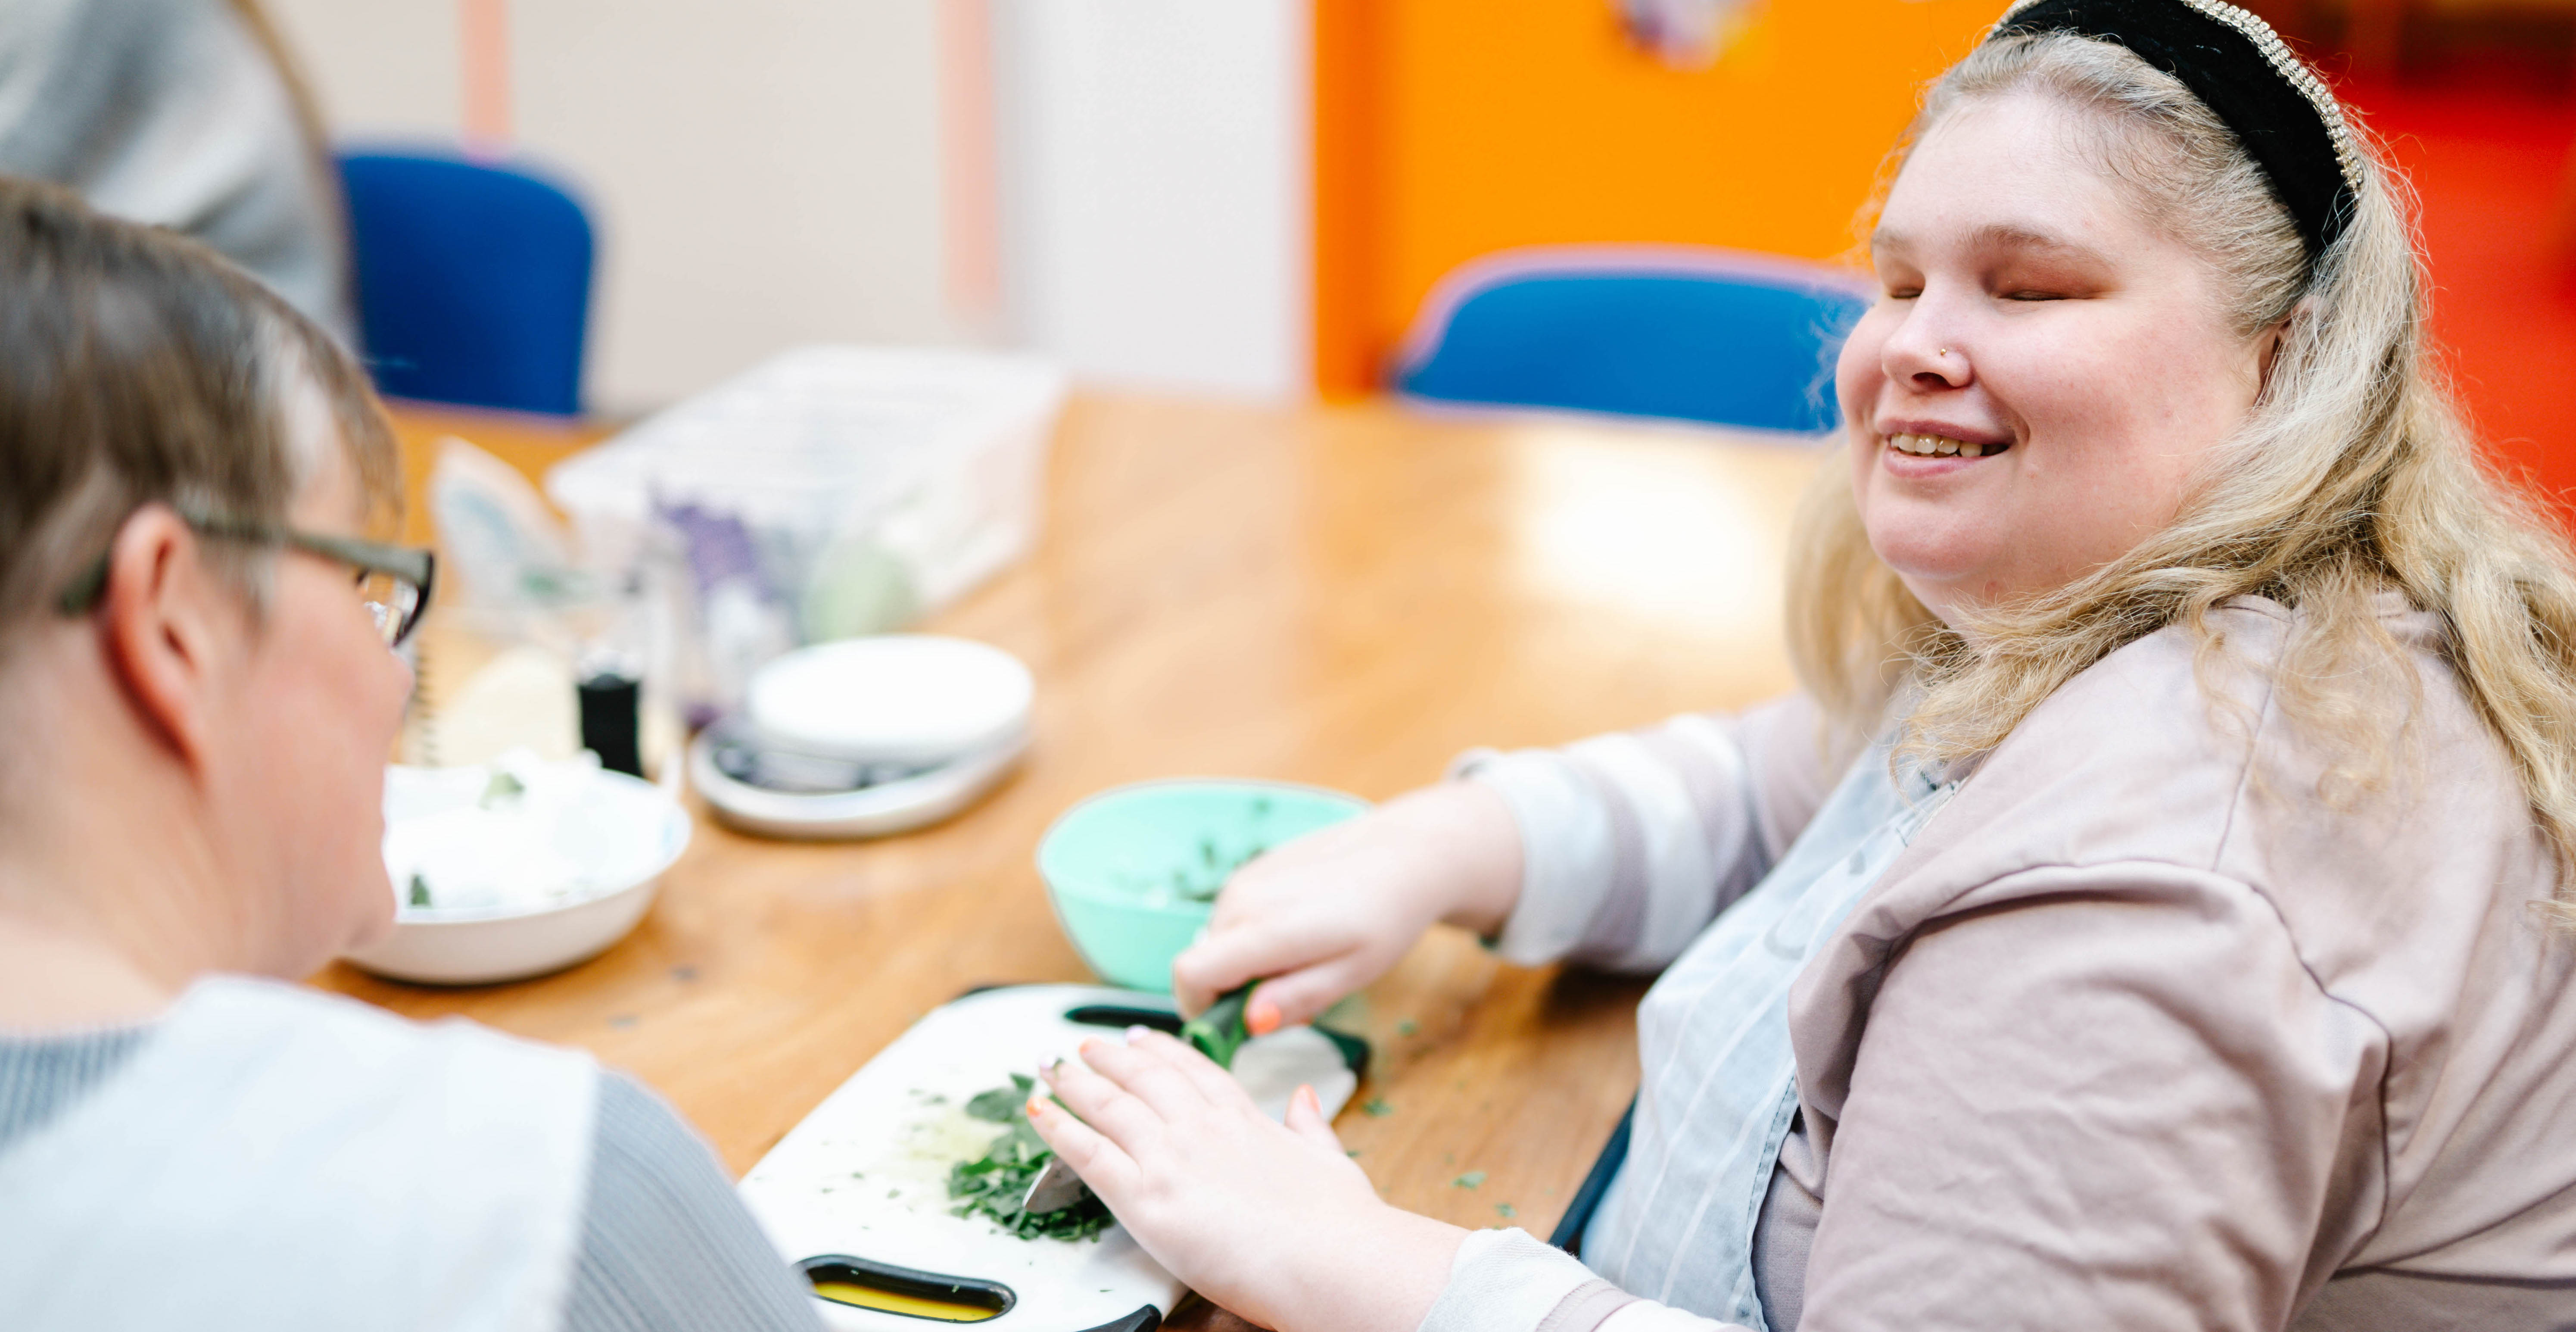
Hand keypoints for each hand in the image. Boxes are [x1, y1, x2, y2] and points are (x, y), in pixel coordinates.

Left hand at [1030, 1028, 1464, 1331]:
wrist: (1328, 1260)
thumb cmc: (1338, 1225)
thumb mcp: (1331, 1160)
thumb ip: (1310, 1126)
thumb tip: (1306, 1096)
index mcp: (1245, 1118)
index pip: (1194, 1071)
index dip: (1162, 1051)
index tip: (1142, 1038)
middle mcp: (1201, 1127)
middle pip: (1143, 1078)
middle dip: (1109, 1059)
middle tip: (1085, 1048)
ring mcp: (1170, 1157)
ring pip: (1107, 1105)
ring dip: (1072, 1082)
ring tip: (1049, 1068)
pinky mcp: (1145, 1198)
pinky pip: (1086, 1154)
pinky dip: (1057, 1129)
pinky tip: (1037, 1112)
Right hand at [1170, 781, 1522, 1027]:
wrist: (1404, 855)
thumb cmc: (1384, 920)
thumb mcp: (1351, 974)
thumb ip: (1296, 998)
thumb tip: (1250, 1022)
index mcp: (1266, 928)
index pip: (1190, 974)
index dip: (1200, 1009)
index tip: (1239, 1024)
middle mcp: (1243, 897)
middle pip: (1205, 963)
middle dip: (1237, 992)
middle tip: (1296, 992)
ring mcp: (1245, 878)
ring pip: (1218, 942)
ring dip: (1249, 964)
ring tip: (1305, 959)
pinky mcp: (1252, 869)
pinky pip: (1234, 918)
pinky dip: (1256, 936)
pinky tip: (1302, 929)